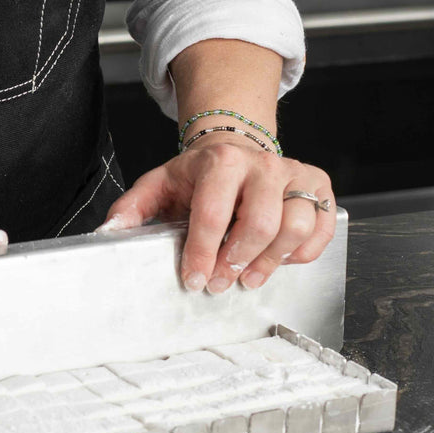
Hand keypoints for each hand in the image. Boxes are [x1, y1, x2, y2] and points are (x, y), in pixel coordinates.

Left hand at [98, 139, 334, 293]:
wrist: (234, 150)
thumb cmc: (198, 176)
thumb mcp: (158, 185)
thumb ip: (131, 209)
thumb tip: (110, 232)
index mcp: (220, 161)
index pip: (213, 213)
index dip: (203, 253)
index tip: (195, 279)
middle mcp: (262, 164)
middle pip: (261, 222)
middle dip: (238, 261)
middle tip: (222, 282)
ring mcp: (294, 174)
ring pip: (297, 225)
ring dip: (272, 261)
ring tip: (249, 277)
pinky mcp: (318, 186)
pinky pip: (323, 226)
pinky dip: (305, 251)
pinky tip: (281, 259)